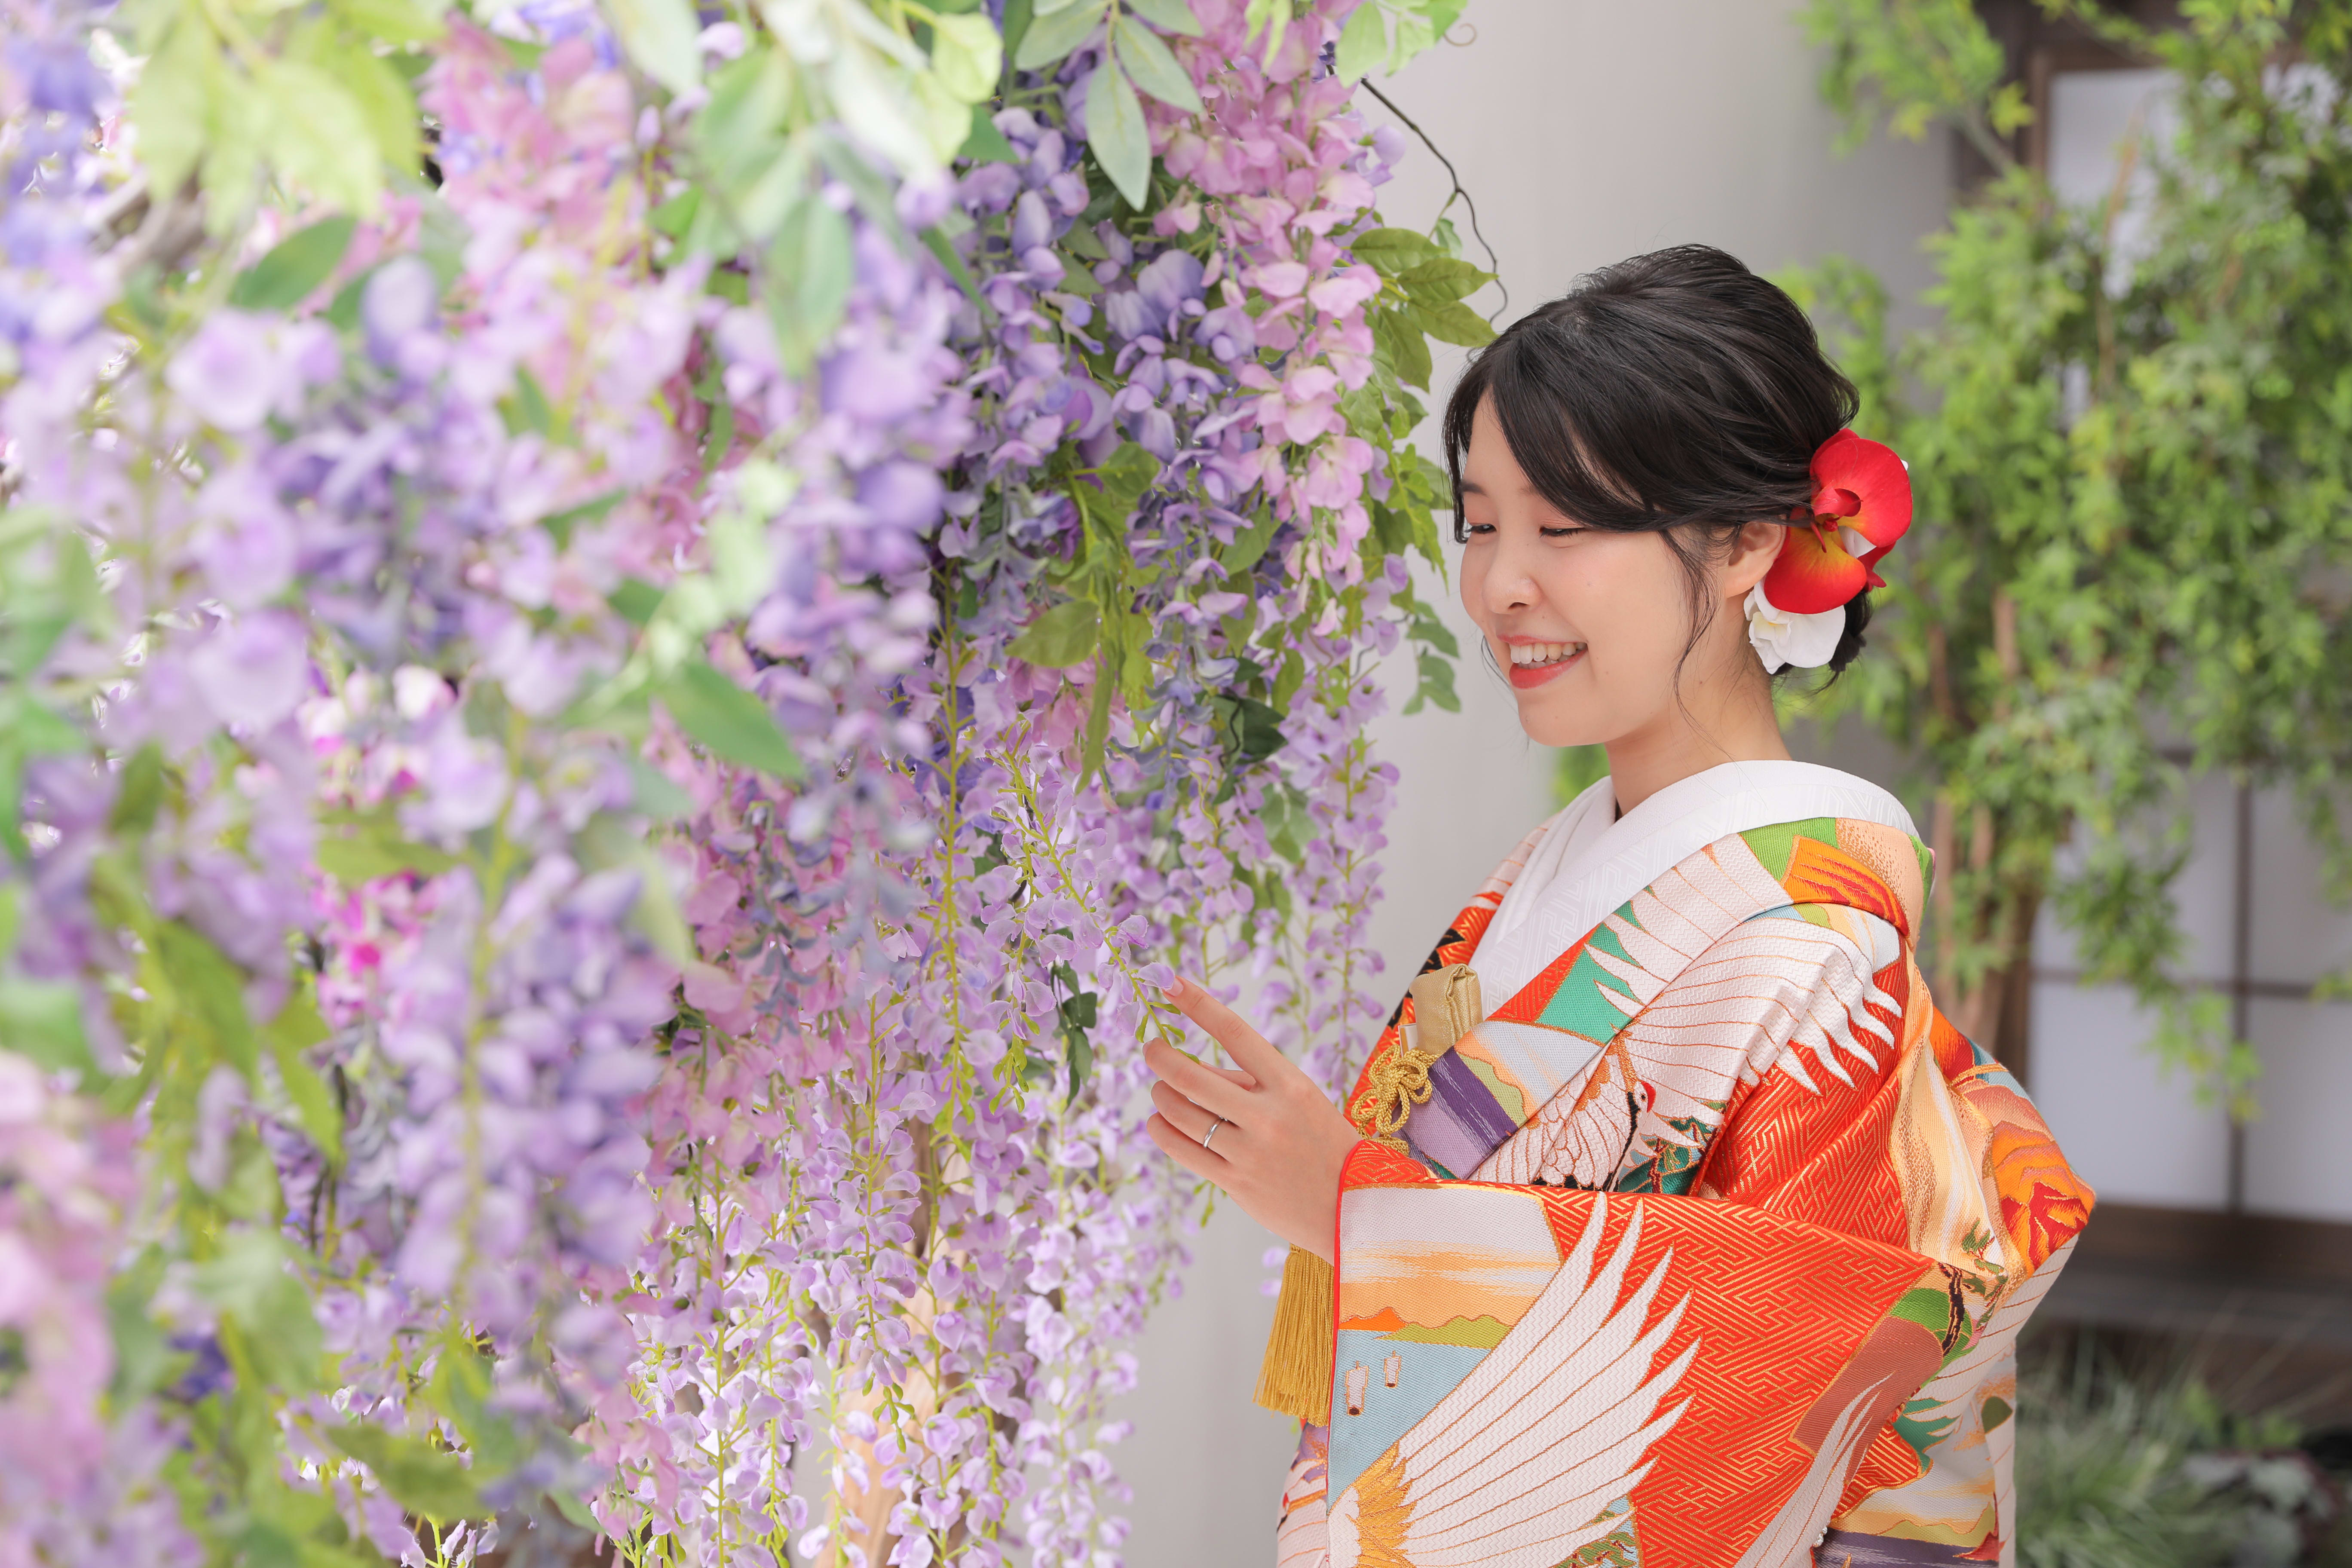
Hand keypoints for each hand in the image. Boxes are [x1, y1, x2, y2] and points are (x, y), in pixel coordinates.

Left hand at [1143, 975, 1365, 1263]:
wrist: (1353, 1205)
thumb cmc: (1324, 1144)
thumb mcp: (1301, 1100)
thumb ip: (1252, 1083)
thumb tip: (1197, 1071)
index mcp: (1290, 1084)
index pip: (1235, 1032)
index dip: (1198, 1004)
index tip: (1170, 982)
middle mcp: (1268, 1115)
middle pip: (1191, 1077)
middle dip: (1161, 1057)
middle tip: (1151, 1048)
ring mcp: (1249, 1151)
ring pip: (1181, 1114)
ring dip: (1160, 1095)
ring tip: (1159, 1090)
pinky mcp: (1236, 1183)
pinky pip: (1182, 1150)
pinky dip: (1161, 1130)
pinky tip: (1158, 1122)